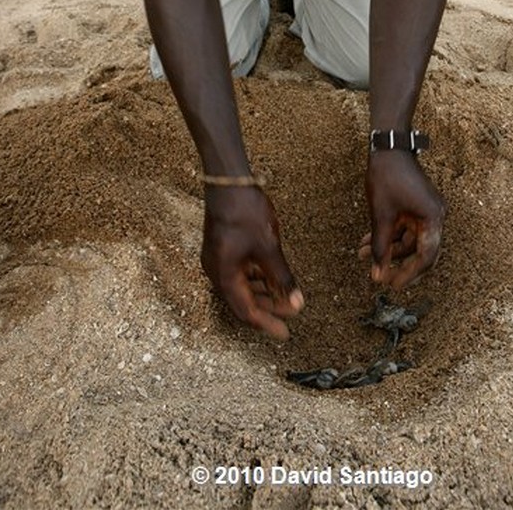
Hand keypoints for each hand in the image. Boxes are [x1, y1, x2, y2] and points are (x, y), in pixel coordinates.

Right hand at [202, 185, 303, 340]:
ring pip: (242, 286)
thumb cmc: (245, 211)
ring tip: (287, 297)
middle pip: (243, 300)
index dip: (267, 323)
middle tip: (292, 313)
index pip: (246, 311)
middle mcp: (216, 271)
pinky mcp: (222, 248)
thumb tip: (297, 304)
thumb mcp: (268, 247)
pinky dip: (257, 277)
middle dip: (269, 308)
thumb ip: (282, 277)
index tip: (285, 333)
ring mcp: (218, 259)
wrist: (228, 180)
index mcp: (223, 275)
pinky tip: (273, 276)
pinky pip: (239, 271)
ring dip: (264, 292)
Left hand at [359, 150, 445, 289]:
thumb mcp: (381, 215)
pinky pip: (404, 228)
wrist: (388, 146)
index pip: (426, 256)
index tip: (392, 284)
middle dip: (397, 263)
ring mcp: (426, 211)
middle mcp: (435, 216)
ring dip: (387, 248)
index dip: (409, 274)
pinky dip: (388, 235)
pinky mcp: (416, 206)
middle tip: (380, 277)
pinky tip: (367, 242)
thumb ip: (381, 246)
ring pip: (408, 240)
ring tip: (362, 254)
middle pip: (419, 251)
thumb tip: (378, 273)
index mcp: (434, 218)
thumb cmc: (387, 176)